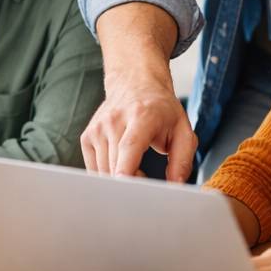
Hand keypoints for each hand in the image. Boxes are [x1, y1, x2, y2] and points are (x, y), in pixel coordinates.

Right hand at [80, 74, 197, 180]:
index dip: (125, 168)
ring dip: (119, 181)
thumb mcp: (182, 131)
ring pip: (103, 171)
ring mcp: (97, 128)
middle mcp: (114, 120)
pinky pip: (94, 169)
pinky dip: (108, 174)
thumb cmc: (161, 110)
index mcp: (141, 116)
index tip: (125, 185)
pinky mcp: (87, 137)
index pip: (129, 146)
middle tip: (147, 180)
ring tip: (136, 167)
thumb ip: (182, 160)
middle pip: (115, 165)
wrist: (136, 84)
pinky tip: (121, 165)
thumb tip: (175, 186)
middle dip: (131, 184)